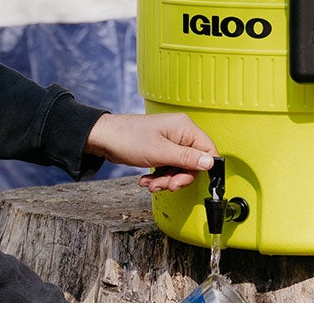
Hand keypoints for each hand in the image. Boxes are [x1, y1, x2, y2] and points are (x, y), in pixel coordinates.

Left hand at [86, 113, 216, 190]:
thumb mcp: (160, 152)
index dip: (202, 168)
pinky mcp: (159, 150)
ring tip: (151, 185)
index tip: (187, 180)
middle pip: (192, 162)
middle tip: (166, 186)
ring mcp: (169, 141)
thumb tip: (210, 163)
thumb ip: (187, 158)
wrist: (102, 138)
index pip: (208, 149)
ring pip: (178, 168)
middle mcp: (179, 133)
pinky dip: (158, 177)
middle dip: (178, 178)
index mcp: (185, 128)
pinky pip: (166, 167)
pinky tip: (146, 181)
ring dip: (165, 180)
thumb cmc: (128, 139)